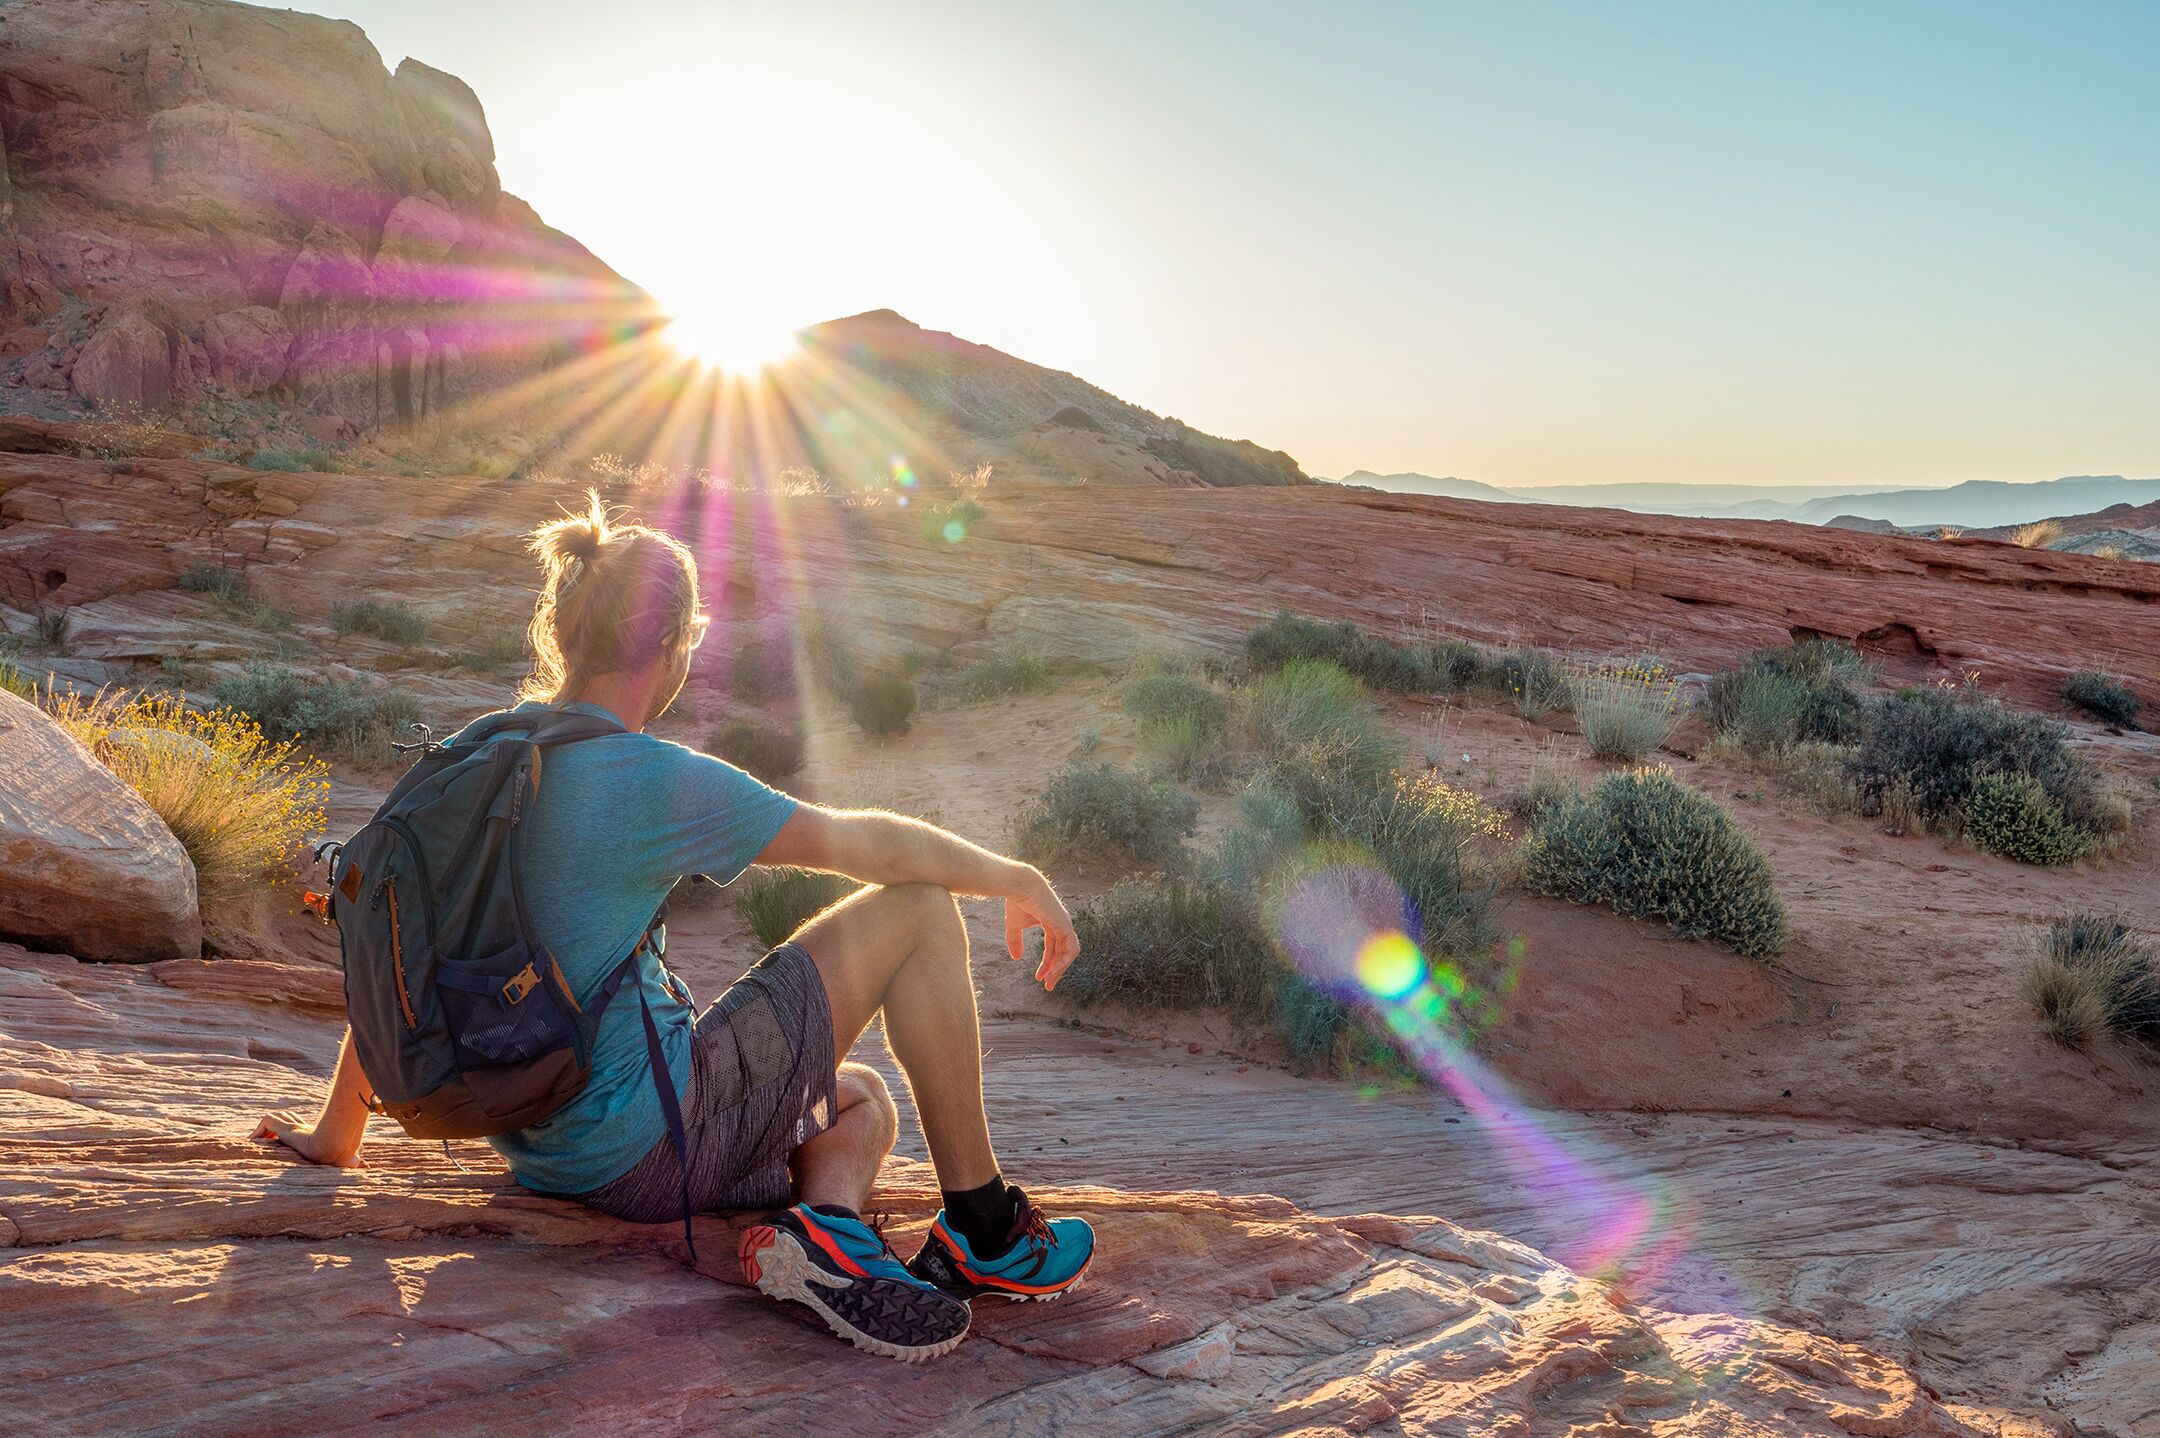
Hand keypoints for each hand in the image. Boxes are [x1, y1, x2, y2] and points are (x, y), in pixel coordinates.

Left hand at [250, 1109, 362, 1167]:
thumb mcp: (348, 1159)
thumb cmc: (342, 1154)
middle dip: (278, 1127)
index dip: (293, 1131)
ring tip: (255, 1143)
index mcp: (312, 1135)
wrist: (334, 1148)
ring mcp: (294, 1127)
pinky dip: (257, 1132)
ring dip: (265, 1132)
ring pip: (276, 1119)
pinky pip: (266, 1121)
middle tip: (267, 1140)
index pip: (301, 1127)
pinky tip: (252, 1142)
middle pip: (289, 1119)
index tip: (281, 1142)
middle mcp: (303, 1129)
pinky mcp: (285, 1128)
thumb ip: (356, 1162)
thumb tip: (370, 1168)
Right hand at [1003, 866, 1079, 991]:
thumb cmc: (1017, 901)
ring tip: (1049, 982)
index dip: (1047, 964)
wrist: (1020, 886)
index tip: (1039, 978)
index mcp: (1051, 923)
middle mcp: (1061, 924)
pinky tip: (1053, 971)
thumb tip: (1016, 958)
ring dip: (1060, 969)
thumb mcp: (1014, 926)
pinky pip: (1071, 949)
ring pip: (1069, 953)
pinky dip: (1063, 962)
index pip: (1053, 947)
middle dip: (1055, 970)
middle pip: (1062, 952)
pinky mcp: (1065, 925)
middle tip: (1048, 986)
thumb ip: (1015, 941)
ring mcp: (1065, 924)